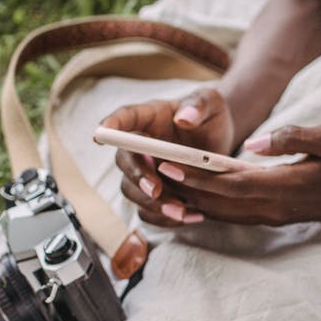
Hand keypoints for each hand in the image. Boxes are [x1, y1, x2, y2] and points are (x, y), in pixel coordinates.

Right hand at [100, 87, 235, 226]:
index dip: (110, 126)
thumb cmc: (211, 115)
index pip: (124, 118)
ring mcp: (145, 169)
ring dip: (151, 203)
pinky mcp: (155, 191)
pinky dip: (164, 217)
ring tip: (179, 211)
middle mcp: (141, 144)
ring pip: (131, 189)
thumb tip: (184, 117)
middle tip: (156, 190)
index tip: (98, 136)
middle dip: (137, 177)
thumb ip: (198, 106)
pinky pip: (147, 209)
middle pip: (125, 161)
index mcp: (150, 117)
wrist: (222, 143)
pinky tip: (189, 217)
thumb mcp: (210, 103)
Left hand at [153, 124, 320, 225]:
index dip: (195, 176)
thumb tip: (253, 143)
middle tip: (150, 173)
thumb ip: (291, 137)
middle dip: (183, 190)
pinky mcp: (277, 216)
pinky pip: (236, 216)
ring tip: (163, 185)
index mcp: (284, 187)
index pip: (228, 184)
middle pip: (219, 203)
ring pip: (225, 214)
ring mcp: (276, 216)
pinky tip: (195, 199)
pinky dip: (212, 209)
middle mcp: (276, 208)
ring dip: (194, 201)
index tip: (165, 164)